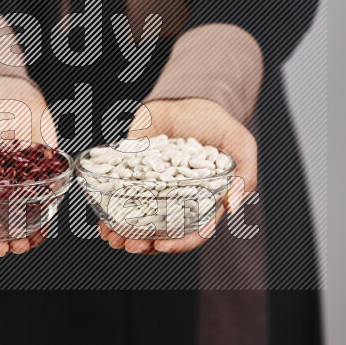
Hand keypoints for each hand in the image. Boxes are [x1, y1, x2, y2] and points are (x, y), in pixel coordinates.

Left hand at [98, 98, 256, 253]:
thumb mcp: (240, 144)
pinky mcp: (130, 172)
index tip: (162, 246)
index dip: (179, 243)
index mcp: (202, 200)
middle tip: (130, 244)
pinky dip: (108, 210)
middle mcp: (175, 199)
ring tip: (111, 236)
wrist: (186, 98)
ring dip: (123, 232)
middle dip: (143, 243)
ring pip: (137, 219)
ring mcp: (151, 187)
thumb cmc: (217, 123)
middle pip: (160, 232)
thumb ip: (244, 173)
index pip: (193, 231)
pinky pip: (118, 195)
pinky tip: (102, 220)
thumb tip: (232, 205)